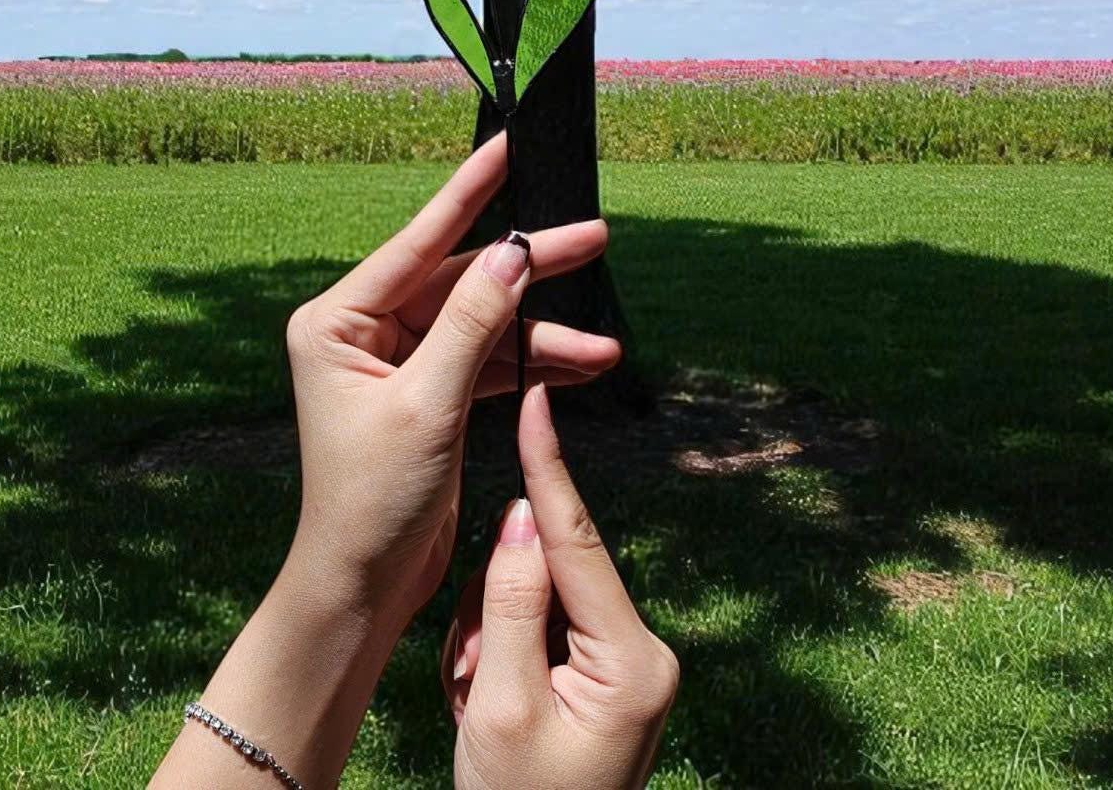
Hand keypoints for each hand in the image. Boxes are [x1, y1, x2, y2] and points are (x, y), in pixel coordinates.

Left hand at [283, 132, 617, 630]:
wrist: (363, 588)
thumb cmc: (370, 501)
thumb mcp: (426, 406)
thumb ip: (472, 324)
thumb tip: (511, 252)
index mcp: (337, 321)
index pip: (415, 243)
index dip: (469, 193)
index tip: (508, 145)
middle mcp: (363, 331)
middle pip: (460, 281)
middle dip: (529, 270)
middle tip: (595, 237)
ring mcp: (397, 362)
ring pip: (484, 325)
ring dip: (543, 336)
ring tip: (605, 346)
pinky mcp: (428, 394)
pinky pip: (487, 363)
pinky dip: (531, 367)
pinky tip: (582, 366)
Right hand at [444, 384, 677, 789]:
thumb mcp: (498, 702)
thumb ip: (510, 598)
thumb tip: (523, 514)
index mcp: (633, 661)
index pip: (579, 544)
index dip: (549, 468)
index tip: (535, 401)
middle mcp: (640, 652)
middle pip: (544, 576)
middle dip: (492, 618)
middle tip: (472, 689)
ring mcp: (620, 665)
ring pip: (527, 601)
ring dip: (486, 644)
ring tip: (478, 711)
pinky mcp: (598, 676)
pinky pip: (529, 632)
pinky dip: (494, 660)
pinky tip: (488, 711)